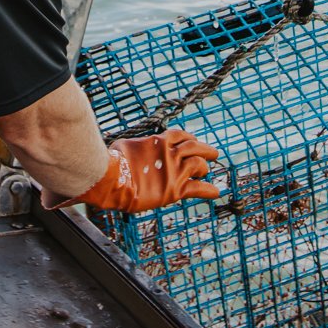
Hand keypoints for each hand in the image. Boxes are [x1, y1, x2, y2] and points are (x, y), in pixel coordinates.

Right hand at [73, 128, 221, 210]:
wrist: (112, 179)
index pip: (180, 135)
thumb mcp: (125, 145)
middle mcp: (171, 153)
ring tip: (206, 171)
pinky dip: (208, 190)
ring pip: (199, 165)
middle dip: (206, 149)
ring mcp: (175, 171)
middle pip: (195, 147)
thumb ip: (136, 146)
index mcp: (159, 141)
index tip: (193, 141)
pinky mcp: (174, 190)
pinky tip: (215, 192)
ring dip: (204, 168)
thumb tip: (130, 148)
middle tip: (214, 153)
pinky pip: (197, 188)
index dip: (189, 138)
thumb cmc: (112, 162)